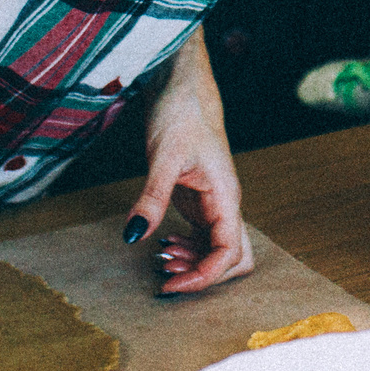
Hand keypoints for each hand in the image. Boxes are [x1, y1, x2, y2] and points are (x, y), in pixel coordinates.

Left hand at [126, 61, 253, 293]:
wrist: (182, 86)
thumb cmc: (181, 113)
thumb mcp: (163, 157)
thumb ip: (152, 198)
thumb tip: (134, 236)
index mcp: (226, 196)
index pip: (230, 253)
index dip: (204, 276)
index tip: (170, 283)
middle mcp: (225, 204)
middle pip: (235, 259)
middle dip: (203, 275)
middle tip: (167, 273)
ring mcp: (213, 204)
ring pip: (217, 251)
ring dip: (192, 264)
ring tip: (159, 258)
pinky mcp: (199, 201)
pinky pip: (202, 239)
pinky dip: (185, 250)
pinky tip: (162, 244)